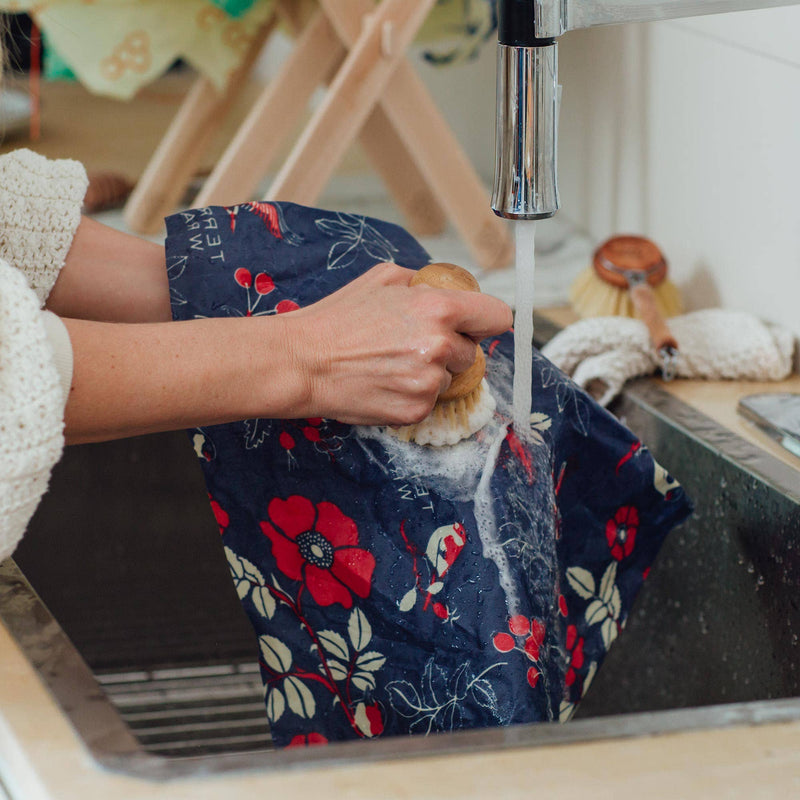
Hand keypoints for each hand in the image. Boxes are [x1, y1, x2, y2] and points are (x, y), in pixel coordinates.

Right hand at [282, 263, 512, 425]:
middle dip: (449, 349)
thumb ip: (426, 284)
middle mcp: (441, 346)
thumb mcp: (384, 279)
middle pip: (471, 353)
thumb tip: (447, 292)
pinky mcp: (416, 410)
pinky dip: (412, 395)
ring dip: (429, 373)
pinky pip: (428, 401)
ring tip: (391, 364)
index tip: (475, 326)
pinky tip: (385, 383)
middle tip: (411, 345)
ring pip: (448, 379)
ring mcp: (429, 382)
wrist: (304, 362)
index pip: (497, 316)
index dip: (485, 321)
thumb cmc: (338, 319)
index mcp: (439, 308)